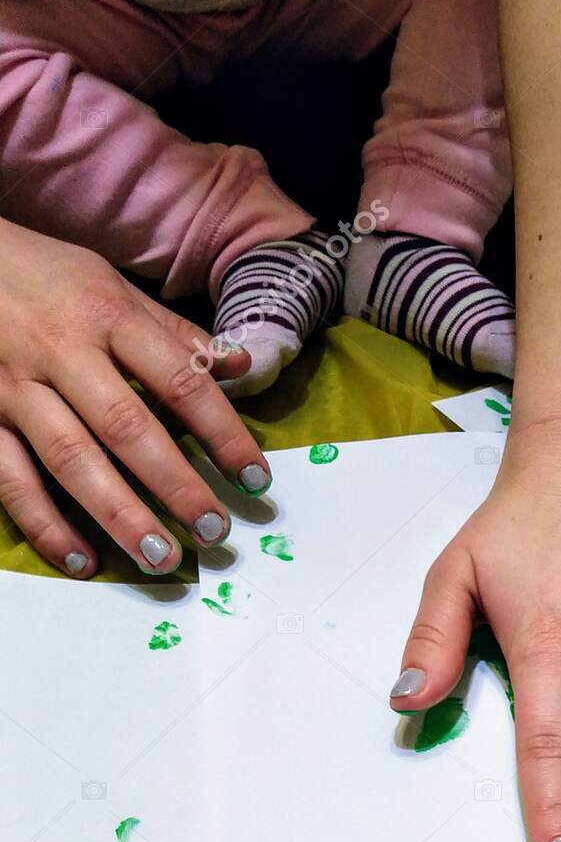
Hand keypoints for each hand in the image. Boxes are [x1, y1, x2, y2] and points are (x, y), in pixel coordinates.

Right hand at [0, 220, 270, 575]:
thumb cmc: (48, 280)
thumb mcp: (113, 287)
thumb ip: (174, 333)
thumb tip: (240, 365)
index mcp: (107, 315)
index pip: (180, 380)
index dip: (224, 433)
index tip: (256, 480)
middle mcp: (61, 352)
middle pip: (127, 427)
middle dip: (175, 485)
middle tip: (215, 530)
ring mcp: (15, 388)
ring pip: (70, 460)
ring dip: (119, 515)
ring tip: (160, 558)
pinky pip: (11, 480)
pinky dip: (45, 524)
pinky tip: (82, 560)